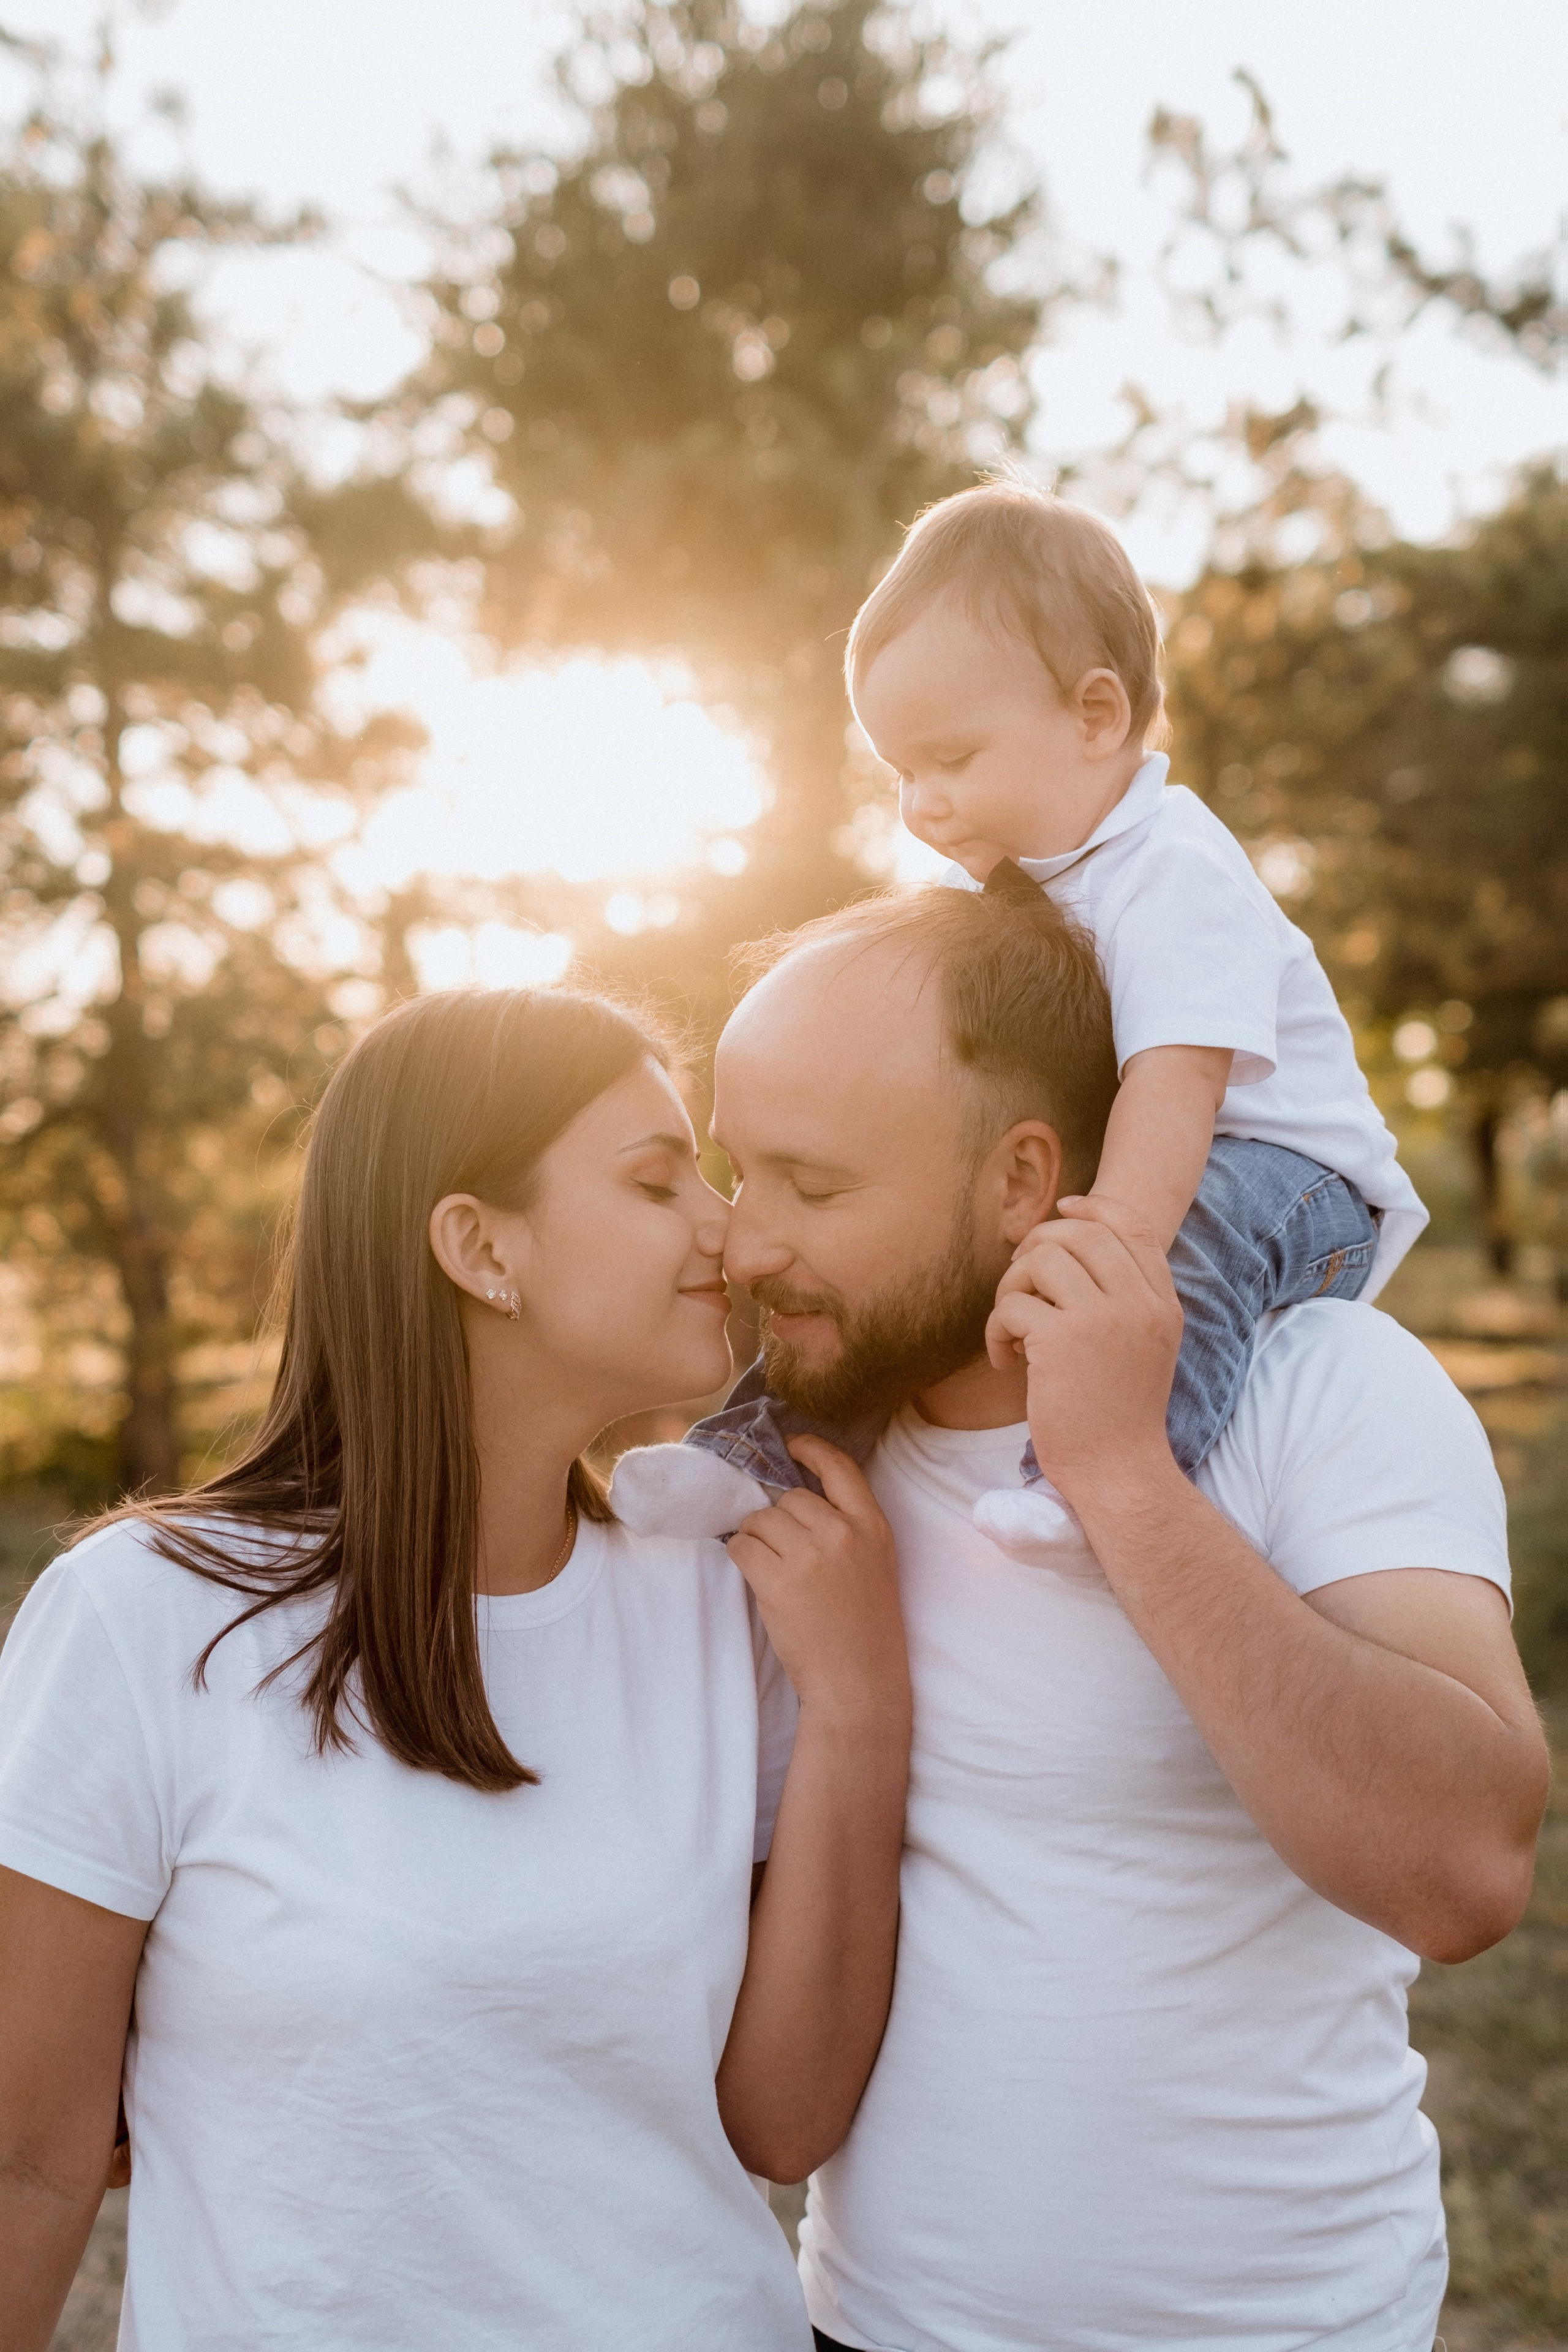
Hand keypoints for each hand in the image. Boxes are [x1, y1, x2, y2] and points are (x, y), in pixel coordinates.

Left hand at [727, 1438, 907, 1728]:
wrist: (858, 1681)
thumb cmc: (864, 1628)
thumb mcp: (875, 1563)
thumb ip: (846, 1528)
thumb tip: (791, 1500)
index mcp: (873, 1526)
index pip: (839, 1467)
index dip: (810, 1448)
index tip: (790, 1445)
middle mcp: (842, 1533)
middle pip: (790, 1498)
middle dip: (778, 1520)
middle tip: (784, 1553)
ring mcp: (810, 1556)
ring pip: (760, 1520)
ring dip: (756, 1539)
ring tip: (771, 1569)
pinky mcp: (778, 1581)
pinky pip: (741, 1547)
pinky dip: (740, 1557)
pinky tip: (756, 1576)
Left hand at [985, 1196, 1183, 1502]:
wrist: (1119, 1473)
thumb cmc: (1118, 1416)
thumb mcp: (1142, 1347)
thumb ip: (1123, 1299)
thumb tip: (1070, 1243)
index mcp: (1161, 1303)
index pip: (1131, 1226)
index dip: (1092, 1208)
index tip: (1061, 1210)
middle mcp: (1137, 1303)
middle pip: (1077, 1233)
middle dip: (1036, 1248)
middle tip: (1021, 1288)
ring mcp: (1101, 1319)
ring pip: (1039, 1260)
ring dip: (1012, 1289)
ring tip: (1013, 1330)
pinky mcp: (1060, 1342)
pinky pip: (1011, 1305)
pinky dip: (996, 1330)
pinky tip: (1006, 1361)